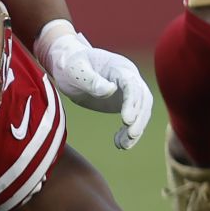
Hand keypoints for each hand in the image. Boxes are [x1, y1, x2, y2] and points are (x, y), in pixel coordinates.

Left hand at [35, 20, 151, 149]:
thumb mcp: (75, 69)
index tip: (126, 120)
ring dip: (136, 129)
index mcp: (118, 67)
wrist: (66, 66)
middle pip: (143, 99)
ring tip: (123, 145)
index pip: (132, 85)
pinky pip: (132, 119)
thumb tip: (109, 90)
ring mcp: (127, 92)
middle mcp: (128, 78)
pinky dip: (128, 132)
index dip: (131, 102)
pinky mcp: (123, 103)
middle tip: (131, 135)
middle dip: (139, 118)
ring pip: (141, 111)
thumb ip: (90, 79)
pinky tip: (120, 144)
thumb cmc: (70, 65)